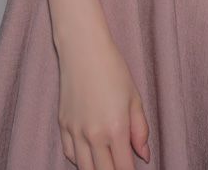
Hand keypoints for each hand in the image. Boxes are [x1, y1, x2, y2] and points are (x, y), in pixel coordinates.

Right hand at [56, 27, 150, 168]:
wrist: (83, 49)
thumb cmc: (112, 68)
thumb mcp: (134, 97)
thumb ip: (140, 130)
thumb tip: (144, 156)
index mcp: (116, 128)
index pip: (123, 169)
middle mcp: (94, 135)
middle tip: (120, 166)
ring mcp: (75, 131)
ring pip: (84, 168)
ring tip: (105, 164)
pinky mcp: (63, 125)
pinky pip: (70, 154)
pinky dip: (79, 160)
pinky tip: (88, 157)